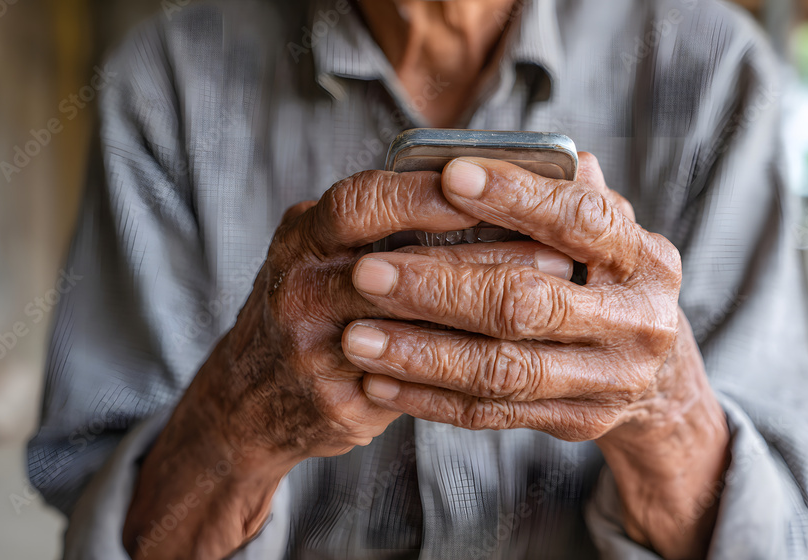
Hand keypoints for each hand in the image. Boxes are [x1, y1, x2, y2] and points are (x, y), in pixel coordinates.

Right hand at [122, 169, 577, 558]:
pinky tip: (518, 356)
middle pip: (396, 266)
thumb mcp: (326, 248)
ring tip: (552, 306)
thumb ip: (387, 220)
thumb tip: (492, 186)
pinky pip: (412, 385)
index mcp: (303, 237)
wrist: (250, 397)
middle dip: (484, 257)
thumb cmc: (313, 303)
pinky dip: (467, 368)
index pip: (362, 202)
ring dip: (488, 316)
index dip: (424, 194)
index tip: (489, 186)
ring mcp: (312, 349)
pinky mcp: (334, 400)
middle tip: (558, 254)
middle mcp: (300, 288)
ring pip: (412, 329)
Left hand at [343, 153, 680, 439]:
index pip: (580, 219)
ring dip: (421, 354)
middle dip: (439, 288)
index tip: (447, 177)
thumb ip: (561, 193)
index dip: (516, 197)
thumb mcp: (605, 233)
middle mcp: (636, 322)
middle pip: (527, 304)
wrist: (658, 372)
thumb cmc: (607, 277)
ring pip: (502, 370)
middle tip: (367, 273)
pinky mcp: (578, 422)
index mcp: (645, 259)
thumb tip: (498, 152)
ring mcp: (610, 381)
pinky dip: (430, 398)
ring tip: (356, 337)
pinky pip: (493, 413)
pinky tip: (379, 380)